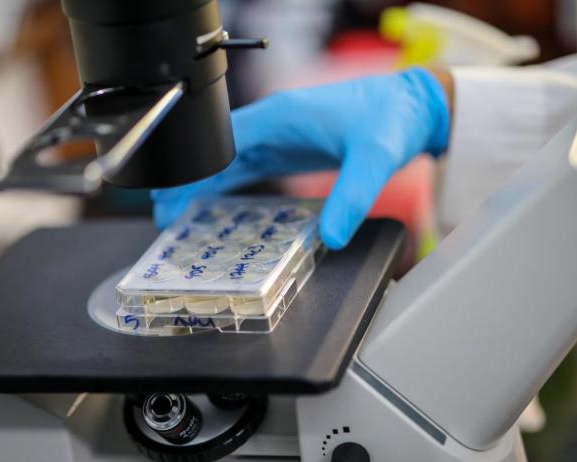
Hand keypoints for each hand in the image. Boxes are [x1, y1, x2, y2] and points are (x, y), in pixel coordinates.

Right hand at [152, 67, 450, 248]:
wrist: (412, 108)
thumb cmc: (391, 119)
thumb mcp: (374, 158)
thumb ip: (352, 196)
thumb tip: (331, 237)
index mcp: (279, 116)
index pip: (222, 141)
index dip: (194, 169)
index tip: (171, 195)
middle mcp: (271, 124)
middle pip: (216, 155)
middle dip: (188, 183)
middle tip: (164, 213)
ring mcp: (277, 136)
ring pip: (226, 163)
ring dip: (202, 187)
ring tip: (176, 215)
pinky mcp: (286, 148)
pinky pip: (246, 169)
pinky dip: (227, 187)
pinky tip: (213, 208)